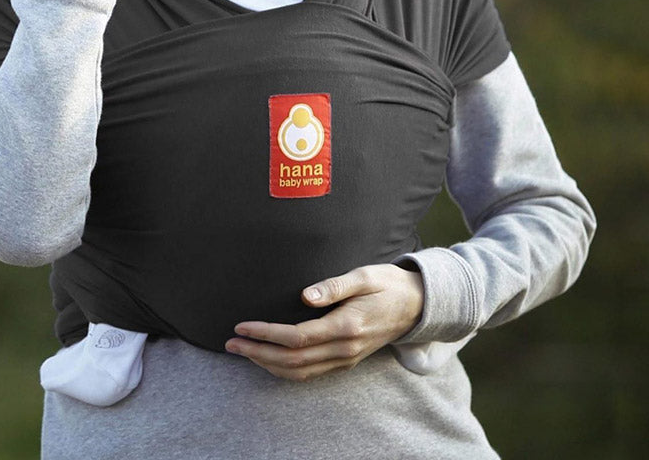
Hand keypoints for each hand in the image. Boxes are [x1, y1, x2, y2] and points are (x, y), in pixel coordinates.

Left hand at [225, 263, 424, 381]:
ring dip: (267, 364)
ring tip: (243, 351)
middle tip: (231, 343)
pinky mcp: (346, 361)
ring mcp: (346, 359)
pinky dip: (285, 370)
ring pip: (299, 373)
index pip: (297, 338)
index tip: (242, 326)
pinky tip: (270, 359)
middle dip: (258, 353)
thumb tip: (304, 296)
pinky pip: (310, 373)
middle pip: (292, 361)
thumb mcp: (364, 275)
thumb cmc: (388, 284)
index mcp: (346, 326)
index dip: (266, 334)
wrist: (417, 305)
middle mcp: (344, 349)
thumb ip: (334, 286)